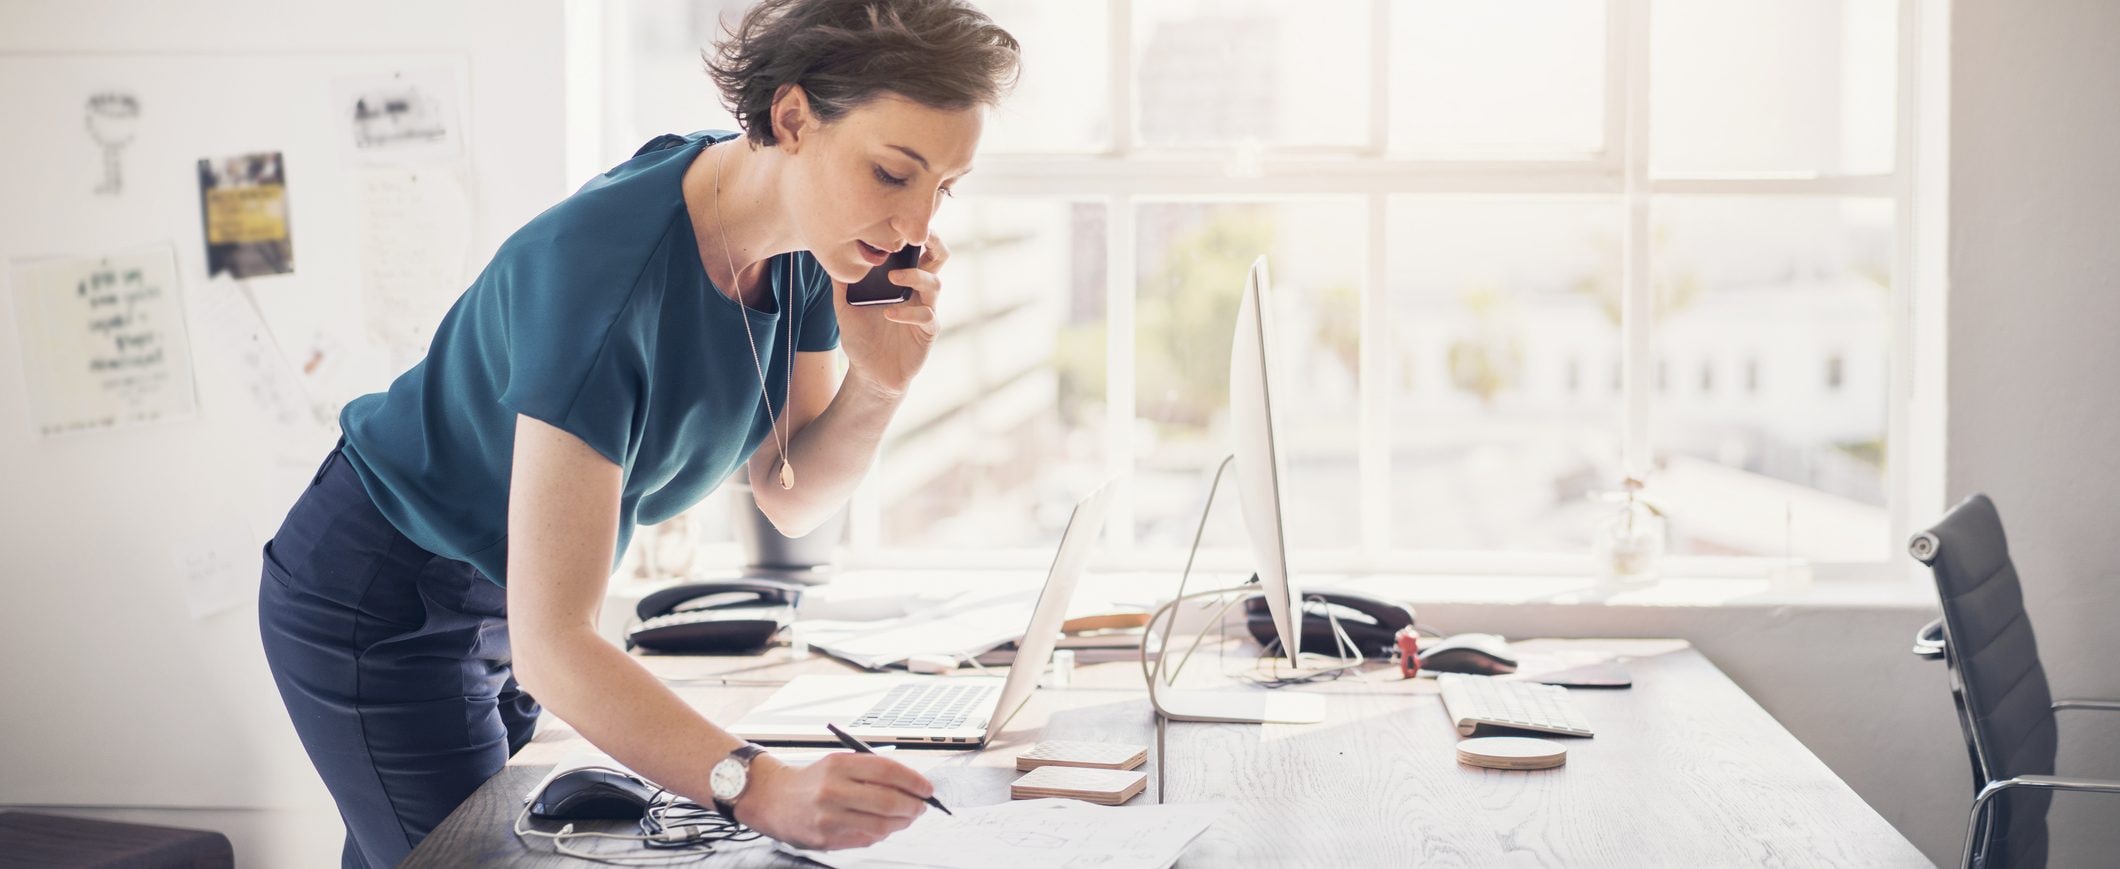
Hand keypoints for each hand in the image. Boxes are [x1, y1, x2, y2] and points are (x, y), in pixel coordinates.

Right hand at [733, 752, 934, 849]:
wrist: (773, 799)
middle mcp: (832, 791)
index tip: (927, 787)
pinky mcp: (827, 839)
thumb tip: (913, 786)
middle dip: (913, 805)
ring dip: (902, 823)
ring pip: (881, 825)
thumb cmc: (814, 780)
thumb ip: (873, 772)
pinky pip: (867, 839)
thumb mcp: (839, 762)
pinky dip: (882, 833)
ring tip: (907, 817)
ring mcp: (829, 818)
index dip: (913, 780)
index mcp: (838, 765)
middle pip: (888, 801)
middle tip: (921, 806)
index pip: (887, 771)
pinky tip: (884, 826)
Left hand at [835, 234, 948, 396]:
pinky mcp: (927, 332)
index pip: (916, 248)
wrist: (869, 374)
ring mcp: (926, 311)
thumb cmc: (861, 337)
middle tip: (918, 233)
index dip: (914, 232)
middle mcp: (918, 291)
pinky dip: (909, 312)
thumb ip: (841, 281)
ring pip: (935, 284)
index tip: (901, 217)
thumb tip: (829, 251)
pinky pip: (927, 316)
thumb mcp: (844, 305)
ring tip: (893, 277)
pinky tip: (889, 313)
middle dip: (933, 242)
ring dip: (916, 276)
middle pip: (939, 257)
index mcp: (902, 279)